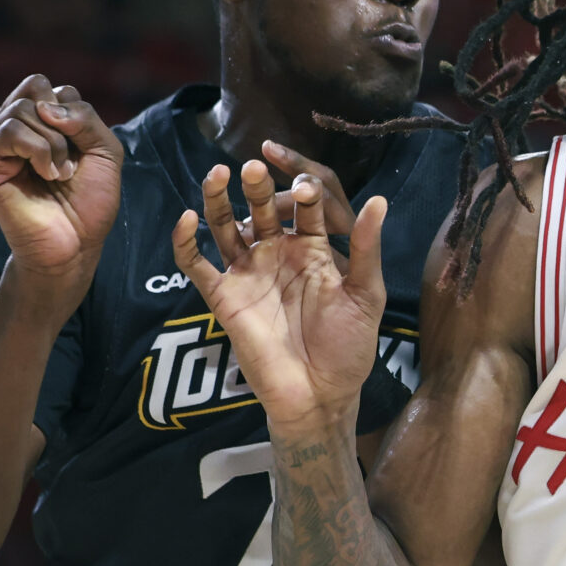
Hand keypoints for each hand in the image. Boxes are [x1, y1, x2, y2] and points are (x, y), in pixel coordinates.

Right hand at [0, 76, 125, 301]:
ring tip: (59, 174)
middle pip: (34, 90)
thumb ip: (86, 117)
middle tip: (69, 164)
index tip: (80, 150)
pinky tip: (47, 175)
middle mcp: (7, 126)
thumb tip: (46, 107)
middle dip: (64, 126)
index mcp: (32, 120)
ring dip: (54, 143)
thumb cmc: (89, 201)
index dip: (73, 113)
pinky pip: (9, 131)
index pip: (46, 85)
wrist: (76, 244)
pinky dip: (38, 151)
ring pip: (22, 110)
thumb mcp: (105, 150)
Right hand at [172, 157, 388, 435]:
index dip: (303, 192)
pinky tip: (188, 217)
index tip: (303, 183)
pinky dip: (186, 240)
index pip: (305, 208)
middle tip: (253, 169)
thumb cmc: (348, 349)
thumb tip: (380, 200)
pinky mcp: (223, 295)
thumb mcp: (366, 296)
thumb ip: (366, 250)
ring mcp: (248, 273)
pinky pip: (196, 264)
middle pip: (263, 209)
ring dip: (218, 200)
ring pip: (226, 226)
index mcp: (314, 249)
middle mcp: (278, 254)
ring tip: (217, 175)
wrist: (319, 396)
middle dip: (258, 188)